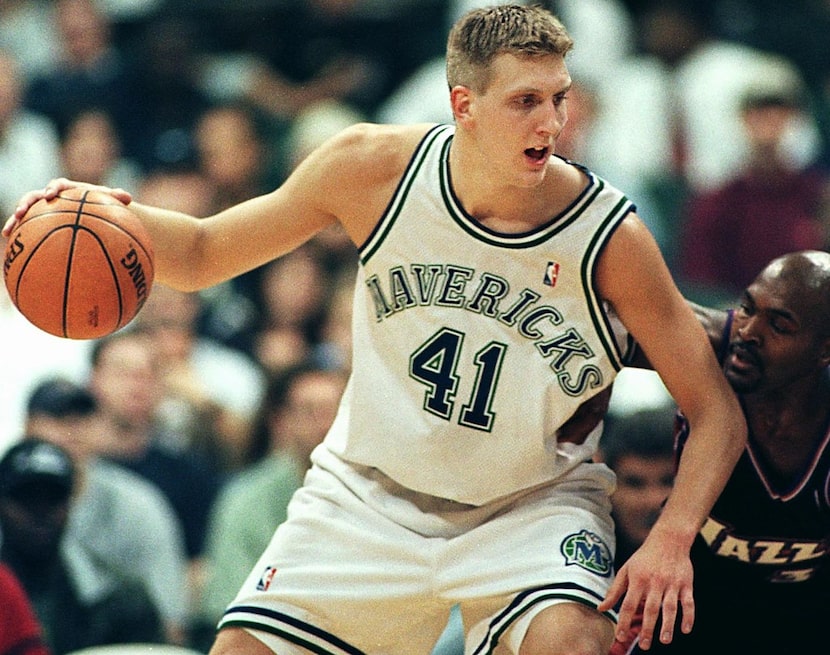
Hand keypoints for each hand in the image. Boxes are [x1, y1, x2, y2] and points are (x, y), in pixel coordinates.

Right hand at [3, 178, 131, 236]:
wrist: (99, 213)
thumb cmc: (105, 207)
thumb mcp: (112, 203)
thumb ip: (116, 198)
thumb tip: (128, 197)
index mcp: (68, 189)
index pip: (58, 185)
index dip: (53, 189)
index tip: (50, 195)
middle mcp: (52, 197)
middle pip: (34, 196)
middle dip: (26, 203)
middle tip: (20, 212)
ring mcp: (44, 210)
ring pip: (26, 213)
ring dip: (15, 221)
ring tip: (8, 232)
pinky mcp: (40, 222)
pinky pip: (28, 229)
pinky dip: (20, 236)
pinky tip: (12, 248)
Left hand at [598, 526, 694, 649]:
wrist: (668, 540)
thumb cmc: (644, 557)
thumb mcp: (626, 570)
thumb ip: (615, 590)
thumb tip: (601, 608)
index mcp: (638, 579)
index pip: (629, 604)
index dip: (624, 621)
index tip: (620, 636)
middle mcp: (655, 582)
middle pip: (651, 609)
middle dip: (648, 629)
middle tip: (645, 646)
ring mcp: (672, 584)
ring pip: (670, 608)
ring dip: (668, 625)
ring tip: (664, 641)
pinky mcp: (686, 584)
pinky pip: (688, 603)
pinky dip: (689, 617)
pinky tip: (685, 630)